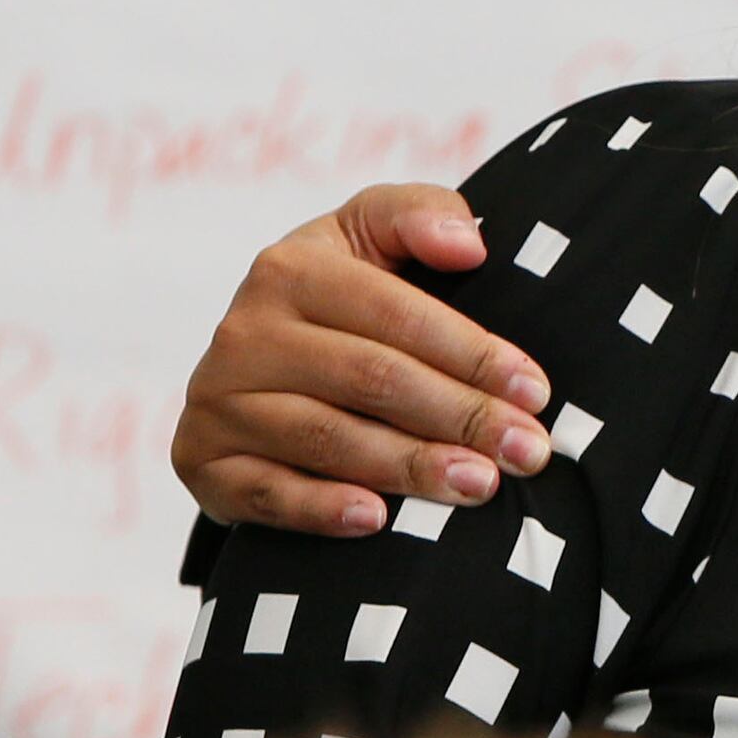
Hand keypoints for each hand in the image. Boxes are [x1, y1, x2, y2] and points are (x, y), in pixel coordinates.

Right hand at [171, 185, 553, 534]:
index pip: (399, 316)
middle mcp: (244, 333)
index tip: (536, 392)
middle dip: (462, 417)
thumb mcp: (374, 236)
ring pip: (328, 439)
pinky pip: (265, 491)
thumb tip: (467, 245)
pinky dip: (320, 508)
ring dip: (411, 466)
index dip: (474, 354)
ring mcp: (218, 400)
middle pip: (372, 380)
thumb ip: (420, 216)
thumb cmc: (344, 296)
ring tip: (480, 485)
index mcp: (290, 269)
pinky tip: (377, 520)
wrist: (259, 362)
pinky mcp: (202, 461)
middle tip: (527, 451)